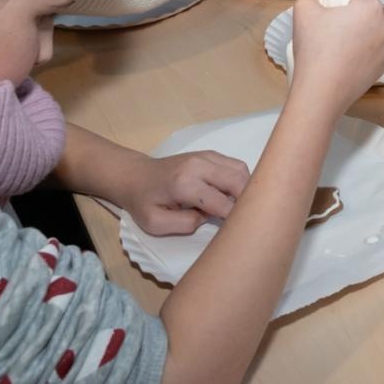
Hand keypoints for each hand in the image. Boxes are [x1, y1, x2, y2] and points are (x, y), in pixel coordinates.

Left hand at [114, 149, 251, 236]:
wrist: (137, 176)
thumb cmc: (144, 202)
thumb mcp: (155, 223)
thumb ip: (184, 224)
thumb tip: (207, 217)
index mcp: (184, 184)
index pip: (221, 202)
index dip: (232, 218)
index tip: (235, 230)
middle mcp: (198, 165)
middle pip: (237, 181)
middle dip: (246, 201)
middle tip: (241, 218)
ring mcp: (205, 156)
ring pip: (240, 170)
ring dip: (245, 189)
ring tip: (236, 205)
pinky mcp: (210, 154)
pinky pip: (235, 165)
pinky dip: (240, 180)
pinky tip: (231, 193)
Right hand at [288, 0, 383, 112]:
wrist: (321, 92)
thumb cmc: (314, 46)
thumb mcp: (303, 9)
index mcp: (371, 5)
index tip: (324, 10)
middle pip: (364, 10)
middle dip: (348, 14)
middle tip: (327, 28)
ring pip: (369, 30)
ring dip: (356, 32)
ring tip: (334, 47)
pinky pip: (372, 50)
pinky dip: (360, 51)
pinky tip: (343, 60)